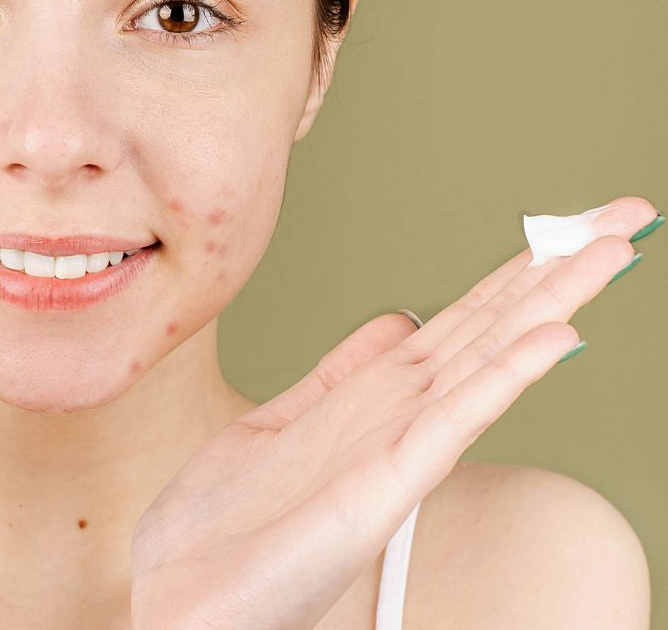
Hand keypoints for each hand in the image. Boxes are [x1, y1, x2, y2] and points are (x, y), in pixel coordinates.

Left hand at [129, 196, 657, 629]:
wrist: (183, 593)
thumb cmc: (225, 524)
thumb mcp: (279, 422)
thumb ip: (340, 375)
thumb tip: (395, 321)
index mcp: (373, 400)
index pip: (460, 322)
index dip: (513, 273)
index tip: (567, 227)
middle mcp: (397, 419)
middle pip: (490, 329)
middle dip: (556, 271)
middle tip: (626, 215)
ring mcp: (396, 450)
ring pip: (487, 360)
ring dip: (550, 303)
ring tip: (612, 249)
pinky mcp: (383, 485)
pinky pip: (453, 420)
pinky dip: (503, 377)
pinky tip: (553, 338)